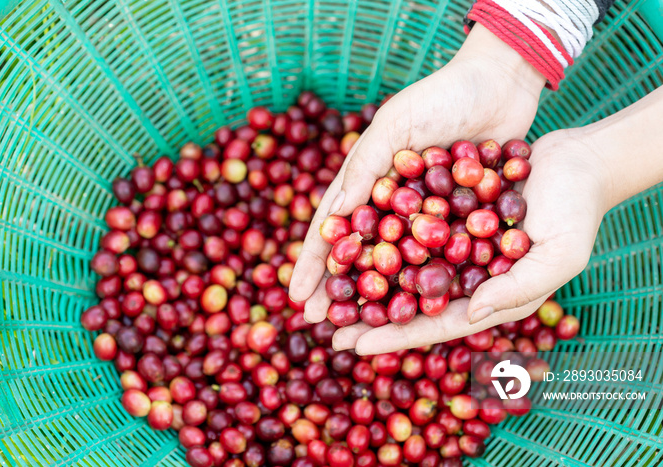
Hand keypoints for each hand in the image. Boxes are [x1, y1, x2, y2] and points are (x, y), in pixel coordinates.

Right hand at [288, 24, 545, 323]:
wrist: (501, 84)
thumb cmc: (442, 95)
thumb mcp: (397, 123)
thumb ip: (365, 164)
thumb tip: (331, 214)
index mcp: (365, 179)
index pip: (329, 227)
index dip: (312, 263)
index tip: (298, 298)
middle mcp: (388, 201)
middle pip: (358, 253)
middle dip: (339, 289)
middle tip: (324, 324)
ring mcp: (423, 213)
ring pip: (396, 263)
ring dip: (379, 295)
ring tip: (366, 327)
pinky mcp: (457, 218)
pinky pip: (438, 256)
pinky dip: (426, 280)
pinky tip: (420, 309)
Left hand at [333, 129, 609, 353]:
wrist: (576, 162)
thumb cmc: (576, 213)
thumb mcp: (557, 257)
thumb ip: (517, 290)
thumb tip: (470, 315)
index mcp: (485, 298)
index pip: (432, 325)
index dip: (393, 337)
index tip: (353, 344)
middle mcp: (460, 276)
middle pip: (405, 301)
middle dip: (365, 315)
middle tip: (321, 326)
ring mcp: (449, 245)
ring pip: (396, 266)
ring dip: (360, 276)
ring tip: (322, 287)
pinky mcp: (441, 213)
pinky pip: (402, 227)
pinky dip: (374, 234)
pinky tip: (343, 235)